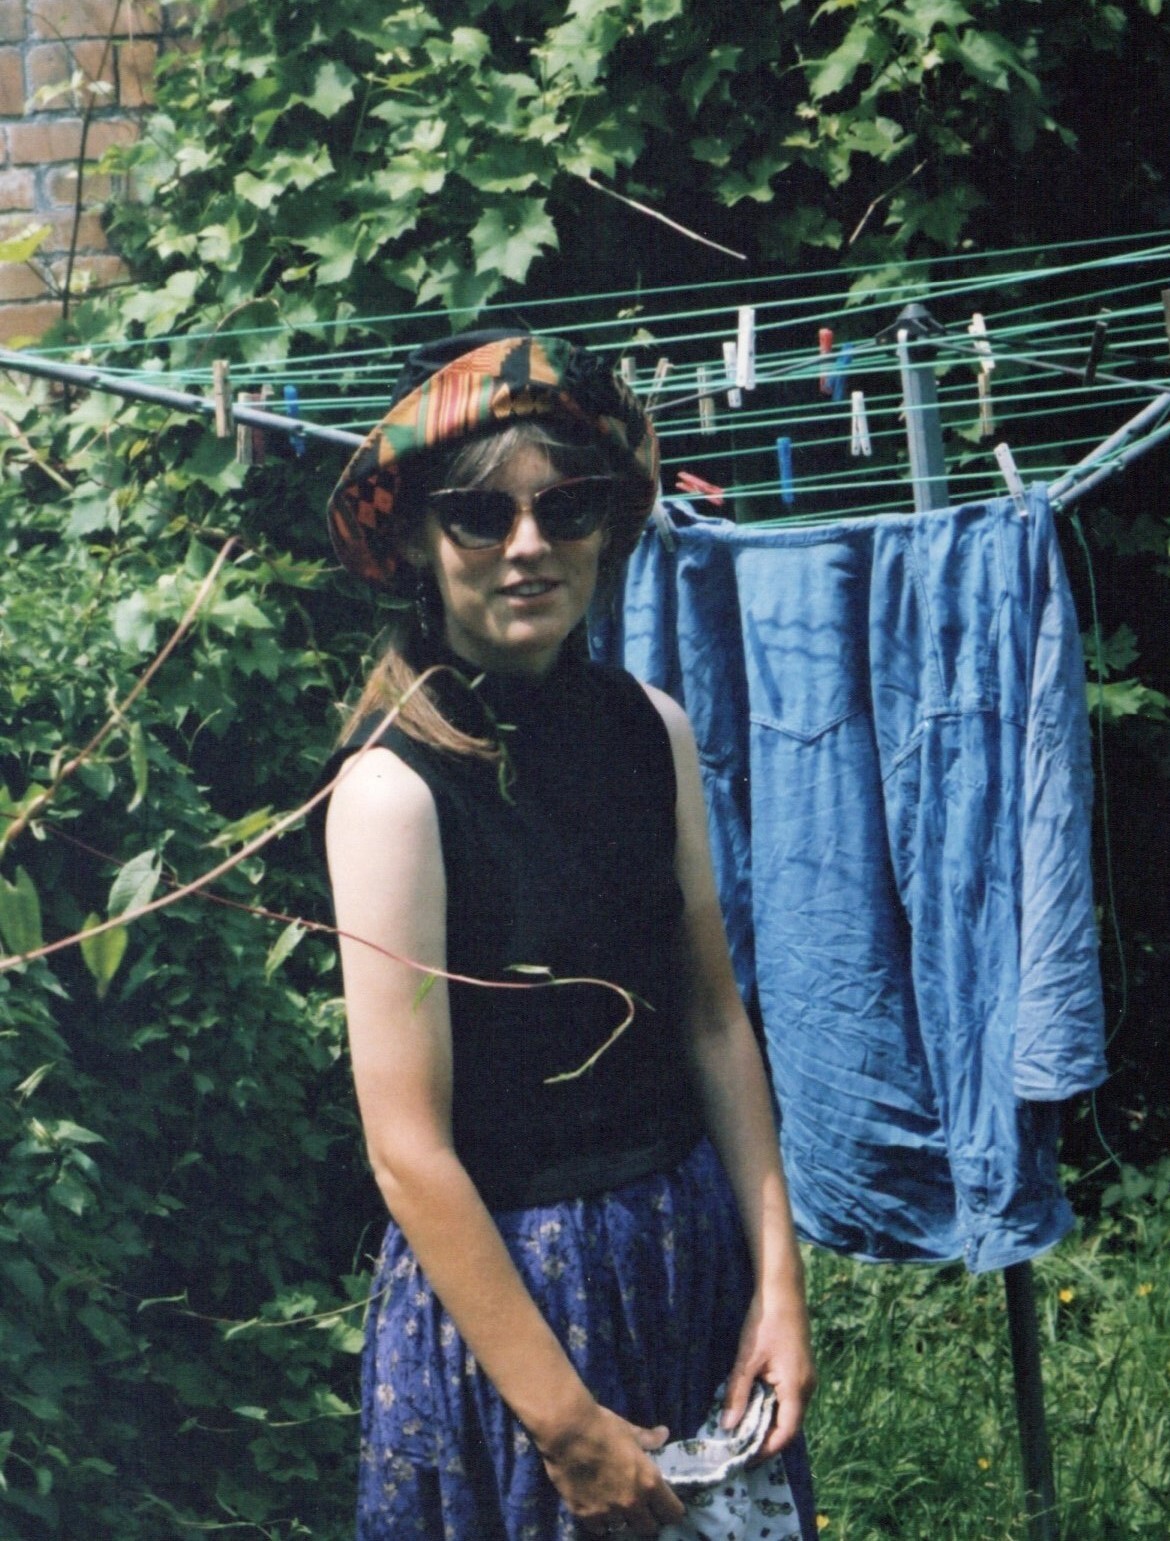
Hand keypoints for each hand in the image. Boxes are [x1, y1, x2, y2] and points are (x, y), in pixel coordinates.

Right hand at [538, 1401, 686, 1536]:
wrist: (567, 1430)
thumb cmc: (603, 1427)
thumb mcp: (629, 1431)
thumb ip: (648, 1439)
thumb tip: (664, 1434)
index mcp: (648, 1482)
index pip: (672, 1513)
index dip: (670, 1510)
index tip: (664, 1505)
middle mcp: (632, 1503)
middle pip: (649, 1528)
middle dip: (647, 1518)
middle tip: (640, 1507)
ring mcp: (608, 1512)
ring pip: (624, 1529)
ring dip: (623, 1520)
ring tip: (617, 1507)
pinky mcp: (585, 1515)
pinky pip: (599, 1529)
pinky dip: (600, 1522)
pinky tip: (597, 1509)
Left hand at [721, 1289, 816, 1461]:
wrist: (782, 1290)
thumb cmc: (765, 1322)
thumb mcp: (747, 1359)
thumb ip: (737, 1393)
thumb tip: (727, 1427)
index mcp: (797, 1388)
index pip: (785, 1433)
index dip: (766, 1449)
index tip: (744, 1458)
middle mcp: (807, 1388)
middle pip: (789, 1426)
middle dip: (765, 1439)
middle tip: (739, 1447)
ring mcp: (806, 1378)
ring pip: (789, 1412)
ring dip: (768, 1422)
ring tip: (742, 1429)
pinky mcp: (801, 1370)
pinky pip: (789, 1398)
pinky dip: (772, 1407)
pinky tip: (753, 1404)